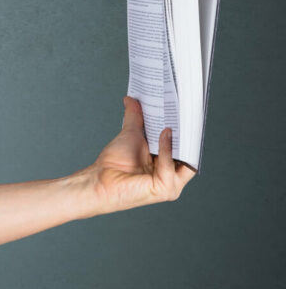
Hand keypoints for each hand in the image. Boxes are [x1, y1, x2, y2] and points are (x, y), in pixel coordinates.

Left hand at [80, 97, 196, 214]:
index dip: (186, 130)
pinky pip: (169, 166)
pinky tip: (164, 133)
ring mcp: (171, 184)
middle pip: (188, 153)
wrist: (99, 179)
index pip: (184, 146)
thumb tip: (131, 98)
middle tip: (187, 111)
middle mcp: (172, 175)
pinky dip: (167, 148)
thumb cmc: (114, 163)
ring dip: (180, 139)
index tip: (186, 109)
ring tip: (177, 119)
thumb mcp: (131, 135)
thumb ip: (136, 117)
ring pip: (184, 160)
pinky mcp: (165, 189)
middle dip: (187, 132)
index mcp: (167, 164)